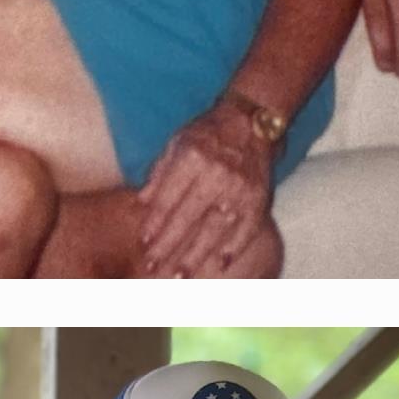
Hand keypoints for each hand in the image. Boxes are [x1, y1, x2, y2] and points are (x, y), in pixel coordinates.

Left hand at [139, 98, 278, 276]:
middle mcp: (216, 174)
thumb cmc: (209, 133)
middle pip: (188, 218)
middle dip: (169, 246)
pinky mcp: (259, 198)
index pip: (169, 198)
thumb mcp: (177, 143)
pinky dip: (234, 248)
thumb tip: (139, 204)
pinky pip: (246, 228)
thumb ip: (158, 174)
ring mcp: (240, 188)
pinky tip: (220, 265)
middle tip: (153, 269)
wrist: (252, 122)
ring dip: (197, 255)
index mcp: (192, 158)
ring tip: (181, 276)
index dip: (155, 223)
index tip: (144, 243)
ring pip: (215, 229)